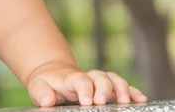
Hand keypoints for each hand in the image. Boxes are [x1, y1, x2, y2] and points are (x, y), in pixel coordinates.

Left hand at [26, 61, 146, 106]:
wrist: (52, 75)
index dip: (85, 88)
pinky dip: (132, 91)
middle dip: (104, 88)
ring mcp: (98, 82)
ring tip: (125, 101)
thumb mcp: (38, 87)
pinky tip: (140, 98)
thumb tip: (47, 100)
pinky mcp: (107, 88)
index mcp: (70, 78)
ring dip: (122, 88)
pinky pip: (122, 86)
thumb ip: (41, 93)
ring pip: (113, 79)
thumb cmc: (46, 85)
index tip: (87, 101)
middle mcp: (87, 77)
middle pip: (100, 76)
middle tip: (102, 102)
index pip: (80, 79)